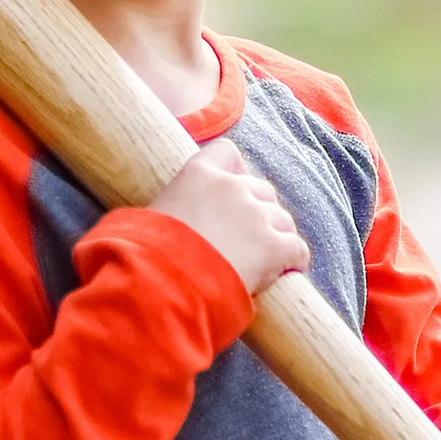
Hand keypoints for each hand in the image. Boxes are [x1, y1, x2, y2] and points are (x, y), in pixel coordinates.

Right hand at [150, 139, 309, 294]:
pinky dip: (295, 260)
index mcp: (198, 174)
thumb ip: (163, 211)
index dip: (235, 173)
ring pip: (283, 220)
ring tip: (265, 262)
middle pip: (262, 190)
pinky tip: (288, 272)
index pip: (228, 153)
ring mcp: (256, 216)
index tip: (231, 193)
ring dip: (277, 237)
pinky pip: (297, 249)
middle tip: (247, 239)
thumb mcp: (145, 219)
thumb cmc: (142, 257)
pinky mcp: (274, 247)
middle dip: (259, 212)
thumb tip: (149, 225)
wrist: (160, 287)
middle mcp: (232, 188)